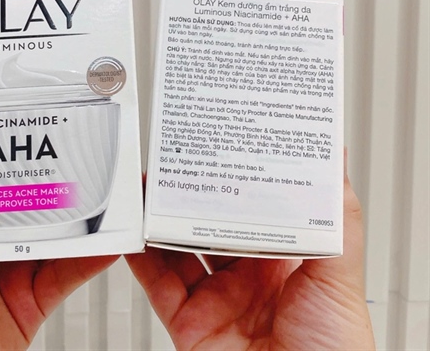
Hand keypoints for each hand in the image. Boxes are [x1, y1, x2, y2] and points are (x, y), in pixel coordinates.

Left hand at [0, 126, 117, 349]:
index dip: (21, 153)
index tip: (42, 129)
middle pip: (34, 202)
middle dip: (59, 179)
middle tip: (82, 154)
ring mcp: (13, 270)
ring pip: (58, 235)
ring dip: (83, 215)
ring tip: (103, 189)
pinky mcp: (31, 302)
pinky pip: (70, 275)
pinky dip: (93, 257)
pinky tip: (107, 239)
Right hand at [127, 161, 374, 350]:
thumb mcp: (339, 278)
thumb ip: (338, 223)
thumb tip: (338, 169)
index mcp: (284, 263)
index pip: (255, 210)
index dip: (238, 182)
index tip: (226, 152)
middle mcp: (248, 278)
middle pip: (211, 225)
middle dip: (195, 195)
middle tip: (181, 163)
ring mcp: (216, 300)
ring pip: (179, 249)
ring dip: (161, 219)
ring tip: (150, 188)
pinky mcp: (189, 323)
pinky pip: (157, 285)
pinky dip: (140, 259)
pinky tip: (135, 234)